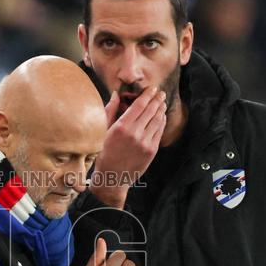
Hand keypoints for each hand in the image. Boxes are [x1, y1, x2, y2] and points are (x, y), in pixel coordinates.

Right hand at [89, 85, 166, 207]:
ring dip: (161, 109)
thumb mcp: (102, 130)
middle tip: (160, 92)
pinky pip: (159, 131)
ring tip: (162, 102)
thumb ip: (110, 110)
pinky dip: (161, 121)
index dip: (147, 95)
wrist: (112, 177)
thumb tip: (116, 94)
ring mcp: (145, 142)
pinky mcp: (151, 150)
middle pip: (151, 110)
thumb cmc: (104, 153)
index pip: (139, 105)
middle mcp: (135, 133)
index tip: (151, 88)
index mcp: (121, 127)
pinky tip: (161, 116)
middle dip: (157, 99)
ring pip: (157, 120)